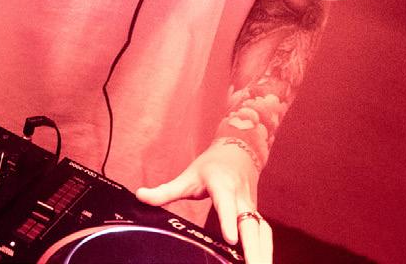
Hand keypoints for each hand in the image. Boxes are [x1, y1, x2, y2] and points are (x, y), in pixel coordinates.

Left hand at [136, 138, 273, 263]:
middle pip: (251, 226)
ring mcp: (251, 209)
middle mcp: (241, 199)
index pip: (226, 204)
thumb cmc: (212, 165)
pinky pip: (263, 237)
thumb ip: (166, 190)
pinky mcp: (256, 217)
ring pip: (262, 233)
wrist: (238, 152)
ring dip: (263, 254)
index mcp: (222, 186)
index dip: (228, 220)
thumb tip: (140, 195)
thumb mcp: (188, 176)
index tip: (230, 239)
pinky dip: (264, 252)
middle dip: (255, 250)